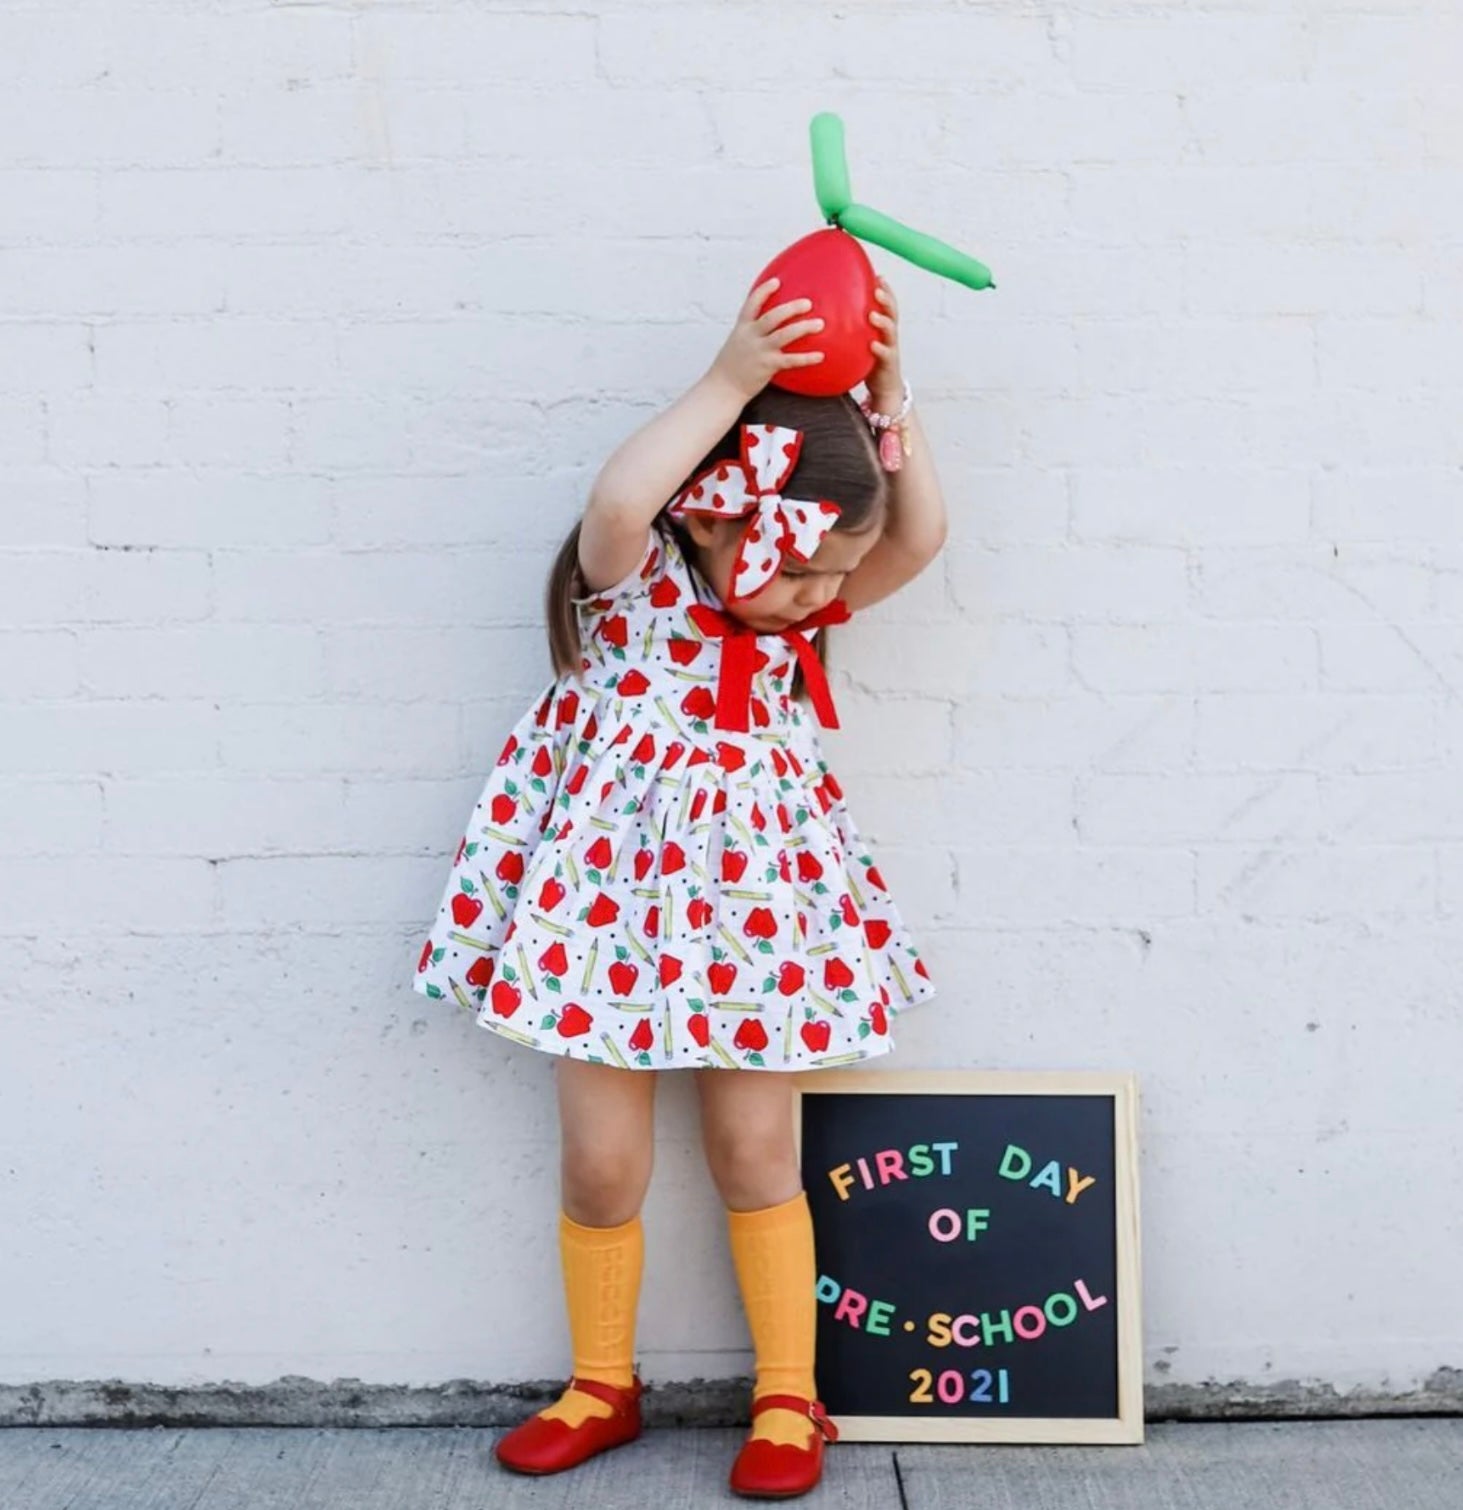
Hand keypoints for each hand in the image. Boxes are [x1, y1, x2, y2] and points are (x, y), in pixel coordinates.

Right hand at [707, 278, 824, 402]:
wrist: (722, 387)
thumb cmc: (731, 366)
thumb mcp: (736, 343)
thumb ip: (750, 333)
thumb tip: (766, 328)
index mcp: (742, 328)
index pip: (752, 303)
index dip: (764, 291)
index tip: (776, 281)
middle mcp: (751, 336)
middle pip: (773, 316)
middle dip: (791, 308)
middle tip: (807, 303)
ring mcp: (759, 351)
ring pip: (784, 335)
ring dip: (803, 327)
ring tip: (820, 324)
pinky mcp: (768, 366)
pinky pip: (791, 360)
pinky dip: (807, 358)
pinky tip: (820, 356)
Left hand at [867, 278, 903, 409]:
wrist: (885, 388)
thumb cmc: (869, 362)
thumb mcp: (862, 341)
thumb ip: (854, 327)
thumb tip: (830, 314)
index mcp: (884, 327)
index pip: (887, 304)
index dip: (885, 289)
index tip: (877, 275)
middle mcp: (890, 335)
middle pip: (892, 312)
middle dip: (886, 299)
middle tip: (876, 289)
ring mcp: (890, 348)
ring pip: (890, 331)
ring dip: (883, 321)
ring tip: (873, 315)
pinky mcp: (888, 364)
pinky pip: (885, 354)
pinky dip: (879, 348)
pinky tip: (872, 344)